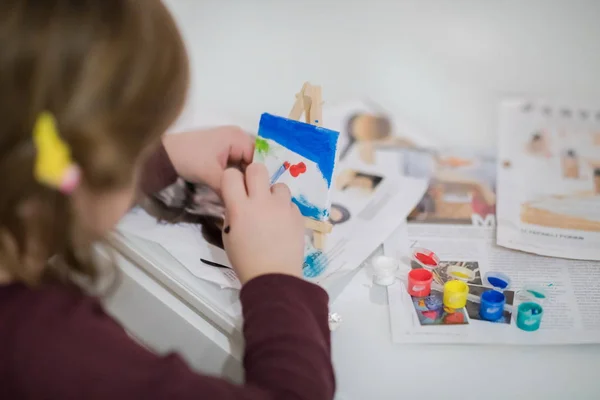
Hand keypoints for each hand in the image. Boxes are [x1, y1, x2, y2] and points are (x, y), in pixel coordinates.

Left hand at [162, 126, 253, 193]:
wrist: (163, 154)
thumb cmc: (188, 157)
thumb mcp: (210, 174)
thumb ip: (228, 189)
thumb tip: (240, 206)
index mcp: (239, 137)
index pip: (260, 159)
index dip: (259, 178)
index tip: (257, 196)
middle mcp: (237, 138)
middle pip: (253, 163)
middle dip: (250, 180)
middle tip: (250, 199)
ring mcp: (229, 146)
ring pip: (244, 167)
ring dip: (242, 181)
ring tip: (243, 197)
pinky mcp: (221, 154)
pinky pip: (235, 167)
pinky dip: (234, 178)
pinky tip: (234, 191)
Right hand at [221, 163, 303, 283]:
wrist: (274, 277)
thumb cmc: (245, 260)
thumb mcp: (229, 235)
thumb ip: (232, 212)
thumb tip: (238, 201)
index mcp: (240, 208)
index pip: (231, 175)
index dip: (231, 179)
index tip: (234, 189)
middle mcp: (262, 202)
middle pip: (257, 168)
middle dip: (253, 176)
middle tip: (253, 191)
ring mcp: (283, 207)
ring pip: (278, 185)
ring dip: (273, 194)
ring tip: (271, 211)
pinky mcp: (298, 215)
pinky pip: (290, 203)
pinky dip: (285, 210)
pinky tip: (282, 225)